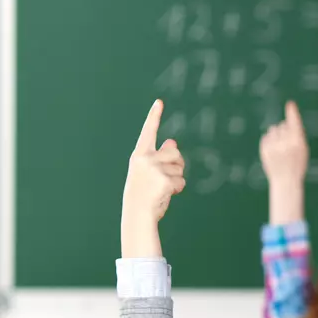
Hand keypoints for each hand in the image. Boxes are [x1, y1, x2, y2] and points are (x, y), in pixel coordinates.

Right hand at [121, 100, 185, 257]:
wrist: (136, 215)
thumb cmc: (142, 194)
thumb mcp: (148, 172)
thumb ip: (159, 156)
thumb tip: (172, 141)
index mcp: (139, 155)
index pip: (148, 132)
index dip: (154, 116)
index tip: (159, 101)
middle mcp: (145, 159)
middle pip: (175, 153)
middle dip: (176, 165)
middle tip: (162, 180)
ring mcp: (155, 169)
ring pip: (180, 168)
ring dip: (177, 179)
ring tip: (161, 189)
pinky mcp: (165, 180)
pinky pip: (181, 181)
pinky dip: (178, 189)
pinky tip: (165, 195)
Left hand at [259, 100, 309, 187]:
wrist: (285, 180)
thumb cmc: (297, 163)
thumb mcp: (303, 149)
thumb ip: (297, 134)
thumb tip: (286, 122)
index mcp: (297, 142)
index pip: (294, 123)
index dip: (292, 113)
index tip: (290, 103)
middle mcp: (285, 143)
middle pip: (283, 125)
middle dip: (285, 130)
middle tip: (288, 143)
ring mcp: (273, 146)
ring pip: (273, 129)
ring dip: (277, 134)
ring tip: (280, 146)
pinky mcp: (264, 149)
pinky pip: (266, 136)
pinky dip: (269, 141)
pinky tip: (273, 151)